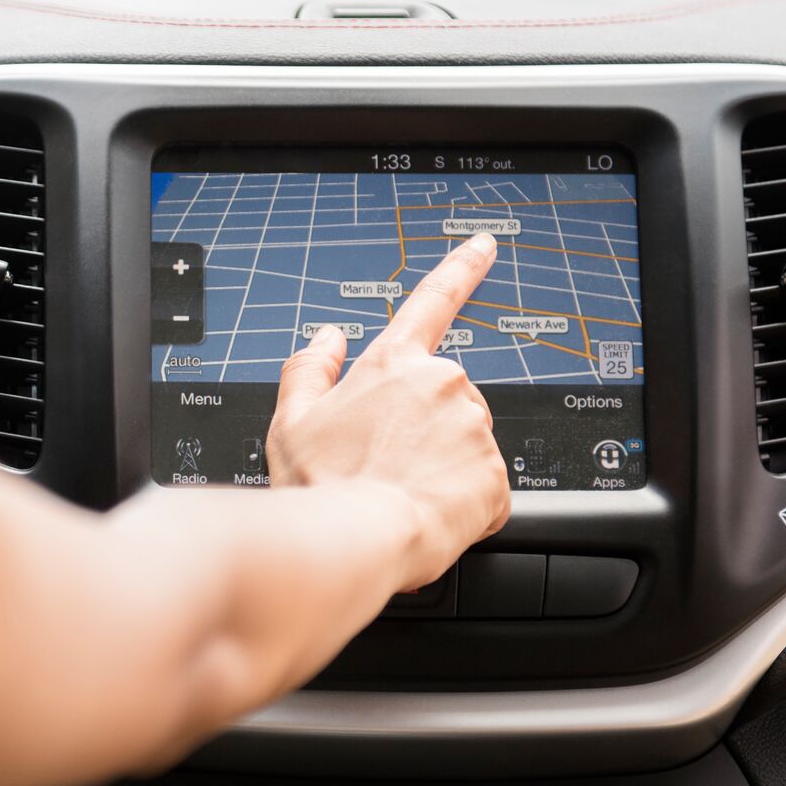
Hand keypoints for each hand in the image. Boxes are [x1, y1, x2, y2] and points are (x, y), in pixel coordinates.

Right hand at [267, 233, 511, 589]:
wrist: (350, 540)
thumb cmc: (318, 484)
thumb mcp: (290, 419)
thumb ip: (309, 368)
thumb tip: (326, 338)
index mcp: (391, 365)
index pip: (432, 302)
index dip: (461, 269)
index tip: (485, 245)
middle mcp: (440, 384)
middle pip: (446, 401)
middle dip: (426, 432)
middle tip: (387, 467)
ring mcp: (472, 428)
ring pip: (466, 447)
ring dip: (443, 470)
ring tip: (402, 495)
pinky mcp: (495, 476)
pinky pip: (483, 493)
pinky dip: (461, 508)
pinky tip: (427, 516)